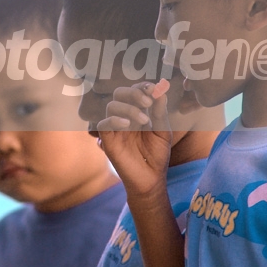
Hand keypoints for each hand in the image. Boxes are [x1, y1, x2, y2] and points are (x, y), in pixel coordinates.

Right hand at [97, 81, 171, 196]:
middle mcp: (124, 117)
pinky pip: (103, 124)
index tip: (154, 89)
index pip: (134, 91)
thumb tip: (160, 89)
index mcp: (137, 112)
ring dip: (129, 108)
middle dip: (133, 92)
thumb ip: (160, 111)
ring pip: (112, 106)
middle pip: (119, 93)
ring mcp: (115, 129)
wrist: (152, 180)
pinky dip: (114, 119)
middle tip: (147, 102)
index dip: (142, 86)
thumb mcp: (163, 131)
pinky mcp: (108, 141)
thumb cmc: (157, 155)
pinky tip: (128, 125)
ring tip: (144, 120)